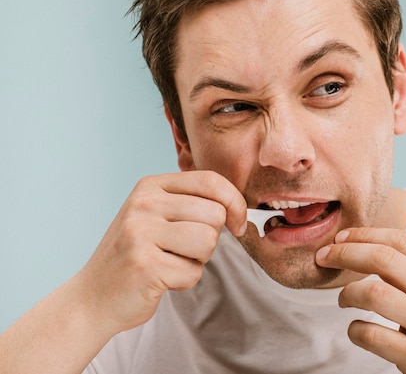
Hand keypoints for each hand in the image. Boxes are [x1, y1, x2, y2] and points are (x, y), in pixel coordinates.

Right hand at [74, 171, 246, 333]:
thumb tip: (238, 206)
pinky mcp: (144, 265)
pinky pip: (193, 272)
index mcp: (150, 187)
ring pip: (208, 241)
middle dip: (211, 238)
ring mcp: (140, 233)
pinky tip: (161, 279)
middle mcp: (143, 204)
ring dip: (199, 260)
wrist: (94, 298)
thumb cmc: (137, 256)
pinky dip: (185, 281)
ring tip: (172, 262)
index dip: (235, 202)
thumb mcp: (157, 216)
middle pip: (215, 214)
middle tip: (184, 250)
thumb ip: (192, 203)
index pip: (211, 181)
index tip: (238, 224)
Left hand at [315, 228, 405, 373]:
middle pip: (383, 260)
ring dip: (347, 293)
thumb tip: (373, 249)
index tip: (342, 238)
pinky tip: (356, 330)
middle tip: (325, 257)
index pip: (401, 240)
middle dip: (345, 253)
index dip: (365, 234)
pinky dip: (355, 330)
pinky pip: (373, 336)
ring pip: (374, 294)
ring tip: (343, 299)